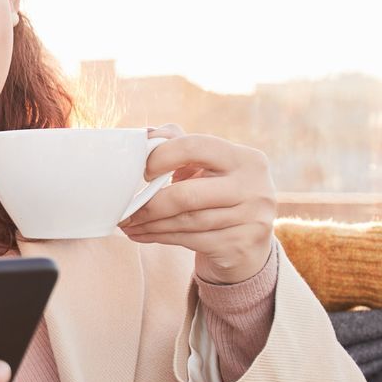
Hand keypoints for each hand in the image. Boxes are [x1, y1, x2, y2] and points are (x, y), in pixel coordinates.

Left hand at [122, 126, 276, 283]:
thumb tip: (147, 134)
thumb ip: (180, 145)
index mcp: (246, 159)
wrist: (249, 246)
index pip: (195, 146)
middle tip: (126, 209)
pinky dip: (159, 237)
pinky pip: (190, 240)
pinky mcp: (241, 247)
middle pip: (186, 194)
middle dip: (149, 204)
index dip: (162, 156)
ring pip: (186, 221)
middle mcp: (254, 187)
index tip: (143, 171)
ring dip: (149, 223)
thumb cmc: (220, 198)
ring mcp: (251, 220)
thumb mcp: (209, 169)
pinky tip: (142, 235)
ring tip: (128, 224)